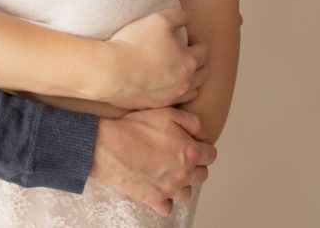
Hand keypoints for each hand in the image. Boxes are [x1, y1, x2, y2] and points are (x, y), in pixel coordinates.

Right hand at [90, 108, 215, 215]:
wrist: (108, 146)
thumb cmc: (135, 128)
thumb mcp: (167, 113)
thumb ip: (192, 122)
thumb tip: (203, 134)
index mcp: (190, 152)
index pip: (211, 155)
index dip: (202, 148)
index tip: (191, 145)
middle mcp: (184, 174)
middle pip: (202, 175)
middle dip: (194, 166)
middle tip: (178, 157)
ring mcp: (170, 189)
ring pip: (187, 193)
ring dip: (181, 184)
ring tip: (168, 173)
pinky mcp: (154, 200)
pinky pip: (168, 207)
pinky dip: (165, 200)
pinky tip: (157, 188)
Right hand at [99, 7, 208, 108]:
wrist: (111, 72)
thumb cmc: (134, 44)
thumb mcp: (158, 19)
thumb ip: (178, 15)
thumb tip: (186, 17)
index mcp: (189, 61)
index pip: (204, 51)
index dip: (197, 42)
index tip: (187, 38)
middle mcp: (185, 82)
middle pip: (203, 73)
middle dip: (199, 62)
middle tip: (186, 54)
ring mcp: (171, 97)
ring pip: (192, 91)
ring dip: (190, 80)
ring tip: (178, 71)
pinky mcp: (156, 106)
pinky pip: (173, 100)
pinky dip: (173, 92)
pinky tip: (163, 84)